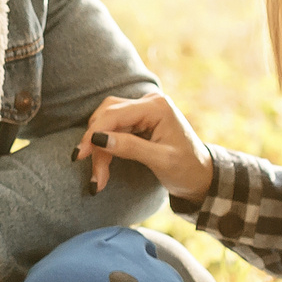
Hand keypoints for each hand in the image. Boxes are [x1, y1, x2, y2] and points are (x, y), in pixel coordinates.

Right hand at [75, 92, 213, 199]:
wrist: (202, 177)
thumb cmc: (187, 169)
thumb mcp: (161, 161)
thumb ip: (130, 148)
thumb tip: (99, 140)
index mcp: (157, 107)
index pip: (115, 114)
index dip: (94, 134)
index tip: (79, 156)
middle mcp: (149, 102)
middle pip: (107, 116)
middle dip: (96, 146)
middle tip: (94, 176)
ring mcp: (143, 110)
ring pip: (106, 123)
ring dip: (98, 149)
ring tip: (99, 178)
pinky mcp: (139, 121)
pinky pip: (113, 129)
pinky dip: (105, 149)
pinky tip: (103, 168)